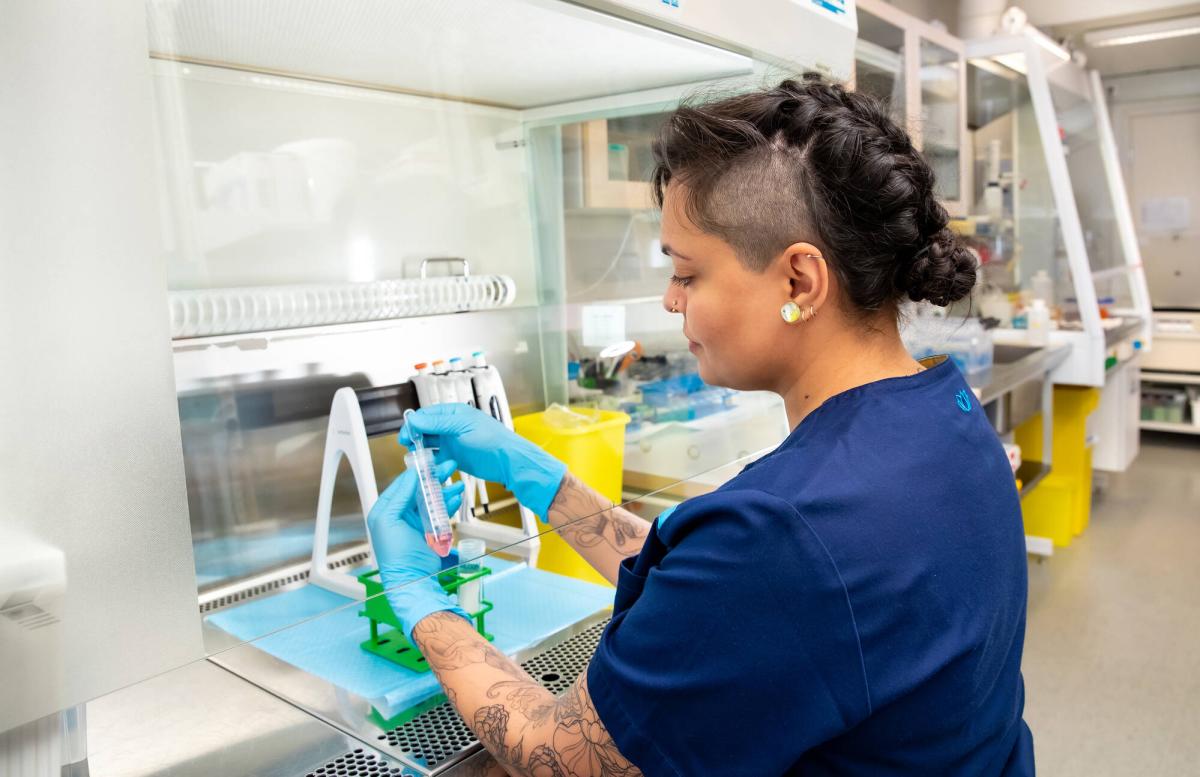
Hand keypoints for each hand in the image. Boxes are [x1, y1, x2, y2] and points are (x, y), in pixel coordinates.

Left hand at [367, 458, 470, 641]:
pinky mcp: (429, 532)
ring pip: (432, 500)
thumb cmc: (396, 555)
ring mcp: (416, 523)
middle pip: (419, 490)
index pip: (401, 484)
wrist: (413, 580)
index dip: (416, 472)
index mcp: (385, 510)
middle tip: (448, 465)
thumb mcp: (390, 520)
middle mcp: (400, 515)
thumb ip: (400, 496)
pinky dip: (448, 504)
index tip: (428, 461)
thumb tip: (410, 476)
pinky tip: (457, 496)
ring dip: (445, 490)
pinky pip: (440, 513)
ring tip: (458, 480)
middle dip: (435, 478)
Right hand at [400, 404, 566, 521]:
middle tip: (406, 445)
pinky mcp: (454, 456)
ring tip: (415, 456)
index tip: (404, 434)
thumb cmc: (492, 440)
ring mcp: (452, 441)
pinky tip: (425, 465)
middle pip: (425, 428)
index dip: (413, 424)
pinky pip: (436, 457)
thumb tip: (415, 419)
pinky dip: (429, 460)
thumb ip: (438, 424)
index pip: (426, 415)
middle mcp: (451, 426)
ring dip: (420, 449)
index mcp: (453, 414)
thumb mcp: (462, 428)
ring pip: (428, 443)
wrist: (507, 460)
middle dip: (414, 436)